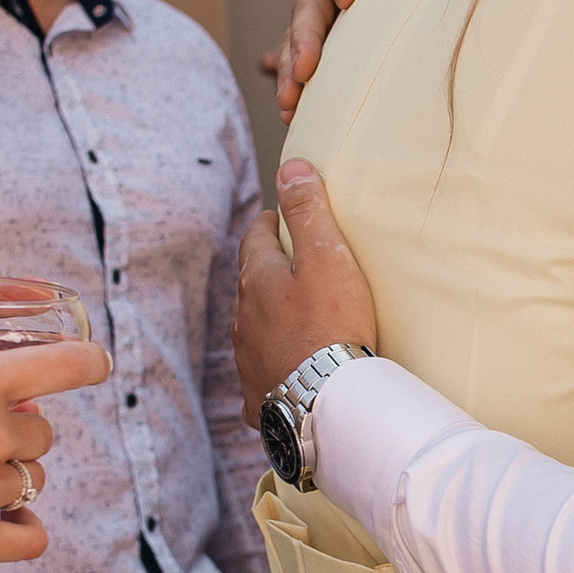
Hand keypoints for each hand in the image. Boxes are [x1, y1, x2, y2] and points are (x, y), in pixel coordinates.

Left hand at [232, 162, 378, 428]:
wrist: (326, 404)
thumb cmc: (331, 326)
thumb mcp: (326, 257)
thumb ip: (307, 212)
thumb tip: (289, 168)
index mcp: (256, 279)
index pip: (254, 238)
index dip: (267, 224)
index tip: (277, 217)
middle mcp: (242, 318)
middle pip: (250, 284)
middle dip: (267, 270)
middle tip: (291, 263)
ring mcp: (247, 360)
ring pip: (252, 329)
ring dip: (268, 319)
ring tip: (294, 317)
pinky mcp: (258, 397)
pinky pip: (262, 375)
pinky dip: (273, 366)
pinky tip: (287, 372)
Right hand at [276, 0, 435, 121]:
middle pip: (307, 6)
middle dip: (305, 39)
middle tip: (306, 68)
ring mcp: (311, 7)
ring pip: (295, 39)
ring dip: (292, 72)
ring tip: (289, 102)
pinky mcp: (312, 36)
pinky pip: (299, 60)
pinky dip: (296, 86)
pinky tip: (294, 115)